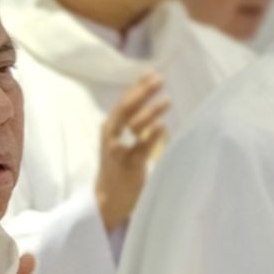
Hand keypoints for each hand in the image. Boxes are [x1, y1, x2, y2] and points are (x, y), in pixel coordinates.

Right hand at [95, 72, 169, 231]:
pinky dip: (151, 136)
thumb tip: (155, 110)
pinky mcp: (128, 166)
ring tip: (167, 100)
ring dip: (149, 111)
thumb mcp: (123, 142)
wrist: (107, 200)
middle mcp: (110, 136)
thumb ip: (135, 125)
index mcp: (109, 128)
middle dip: (142, 92)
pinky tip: (162, 126)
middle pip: (125, 108)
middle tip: (159, 79)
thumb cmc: (118, 169)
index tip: (152, 73)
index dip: (137, 86)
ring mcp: (118, 151)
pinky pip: (140, 148)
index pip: (124, 102)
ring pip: (132, 125)